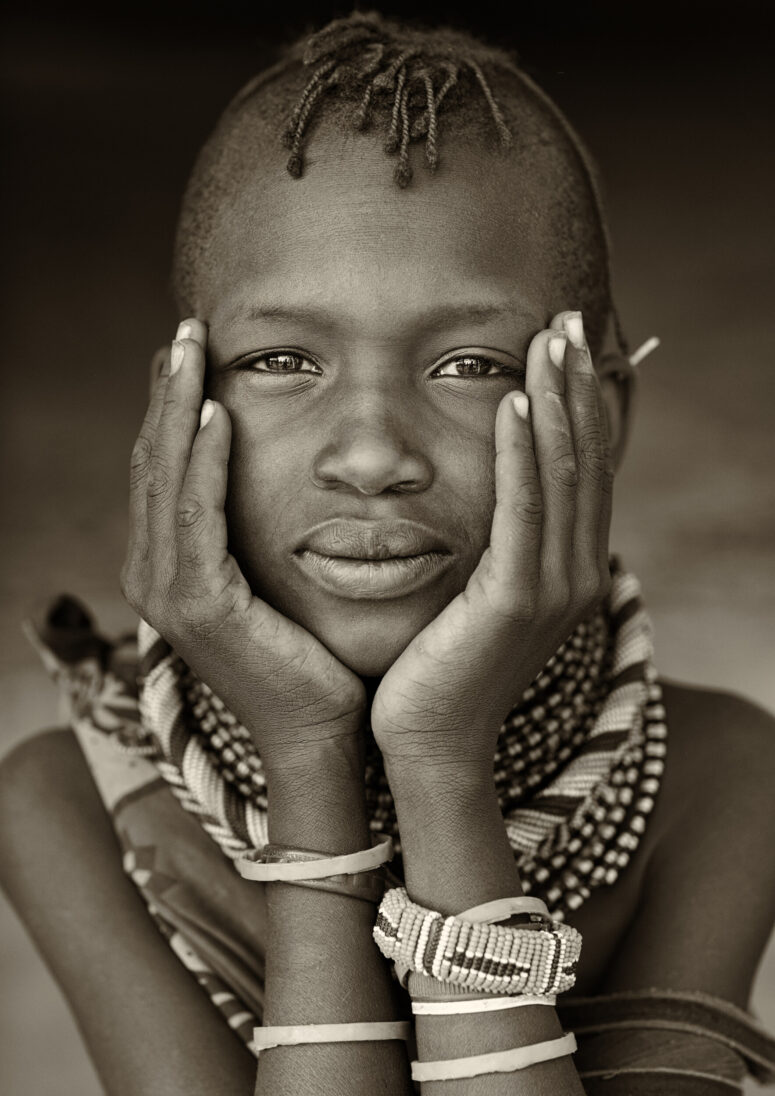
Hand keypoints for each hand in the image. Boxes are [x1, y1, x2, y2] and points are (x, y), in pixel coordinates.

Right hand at [120, 320, 366, 778]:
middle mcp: (155, 575)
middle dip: (167, 392)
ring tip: (191, 349)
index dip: (174, 407)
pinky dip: (204, 461)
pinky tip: (219, 413)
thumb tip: (275, 470)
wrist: (320, 732)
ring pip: (167, 478)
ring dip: (178, 407)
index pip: (166, 469)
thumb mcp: (273, 578)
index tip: (194, 352)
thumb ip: (255, 528)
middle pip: (155, 463)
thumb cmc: (308, 655)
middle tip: (186, 331)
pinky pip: (198, 517)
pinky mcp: (199, 606)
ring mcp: (169, 593)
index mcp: (171, 567)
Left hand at [371, 310, 612, 780]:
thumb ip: (494, 544)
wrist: (427, 743)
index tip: (566, 347)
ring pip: (563, 476)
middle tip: (566, 322)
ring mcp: (551, 589)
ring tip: (546, 341)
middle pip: (585, 461)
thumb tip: (485, 493)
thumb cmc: (438, 667)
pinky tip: (514, 403)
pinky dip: (523, 455)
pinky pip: (523, 512)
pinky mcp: (515, 602)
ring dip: (557, 402)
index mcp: (566, 569)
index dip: (581, 405)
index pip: (583, 471)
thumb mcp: (476, 595)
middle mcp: (574, 574)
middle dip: (576, 387)